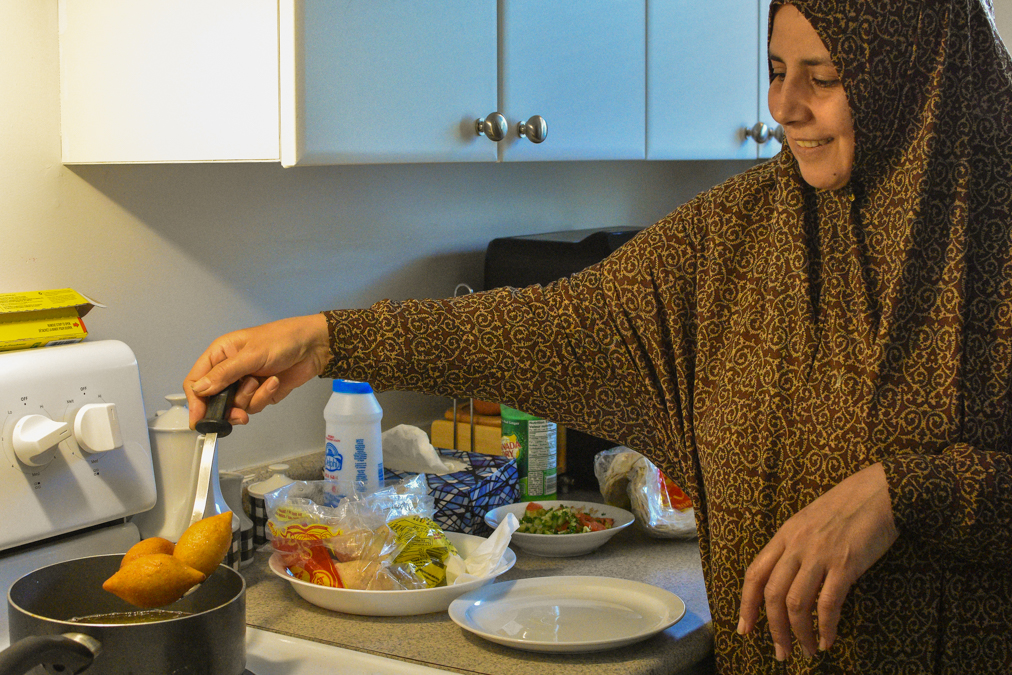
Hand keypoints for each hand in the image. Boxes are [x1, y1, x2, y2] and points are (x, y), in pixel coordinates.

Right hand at [183, 314, 330, 427]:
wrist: (313, 346)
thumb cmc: (282, 340)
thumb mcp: (251, 354)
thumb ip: (225, 373)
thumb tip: (200, 389)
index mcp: (220, 354)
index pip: (196, 380)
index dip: (196, 400)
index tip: (200, 418)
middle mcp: (229, 370)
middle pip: (214, 399)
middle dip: (225, 408)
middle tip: (237, 414)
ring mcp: (244, 383)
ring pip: (234, 406)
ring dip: (249, 398)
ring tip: (262, 381)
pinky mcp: (260, 393)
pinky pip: (254, 406)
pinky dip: (264, 397)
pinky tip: (274, 382)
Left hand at [737, 462, 898, 659]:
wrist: (881, 492)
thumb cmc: (848, 506)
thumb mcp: (810, 521)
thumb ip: (796, 546)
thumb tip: (787, 580)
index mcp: (785, 535)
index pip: (755, 574)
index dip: (747, 604)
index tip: (746, 629)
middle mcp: (796, 545)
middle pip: (772, 594)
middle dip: (773, 629)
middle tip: (780, 653)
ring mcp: (820, 555)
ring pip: (796, 603)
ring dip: (798, 633)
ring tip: (805, 651)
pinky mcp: (845, 564)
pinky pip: (828, 604)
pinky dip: (825, 627)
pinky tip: (827, 640)